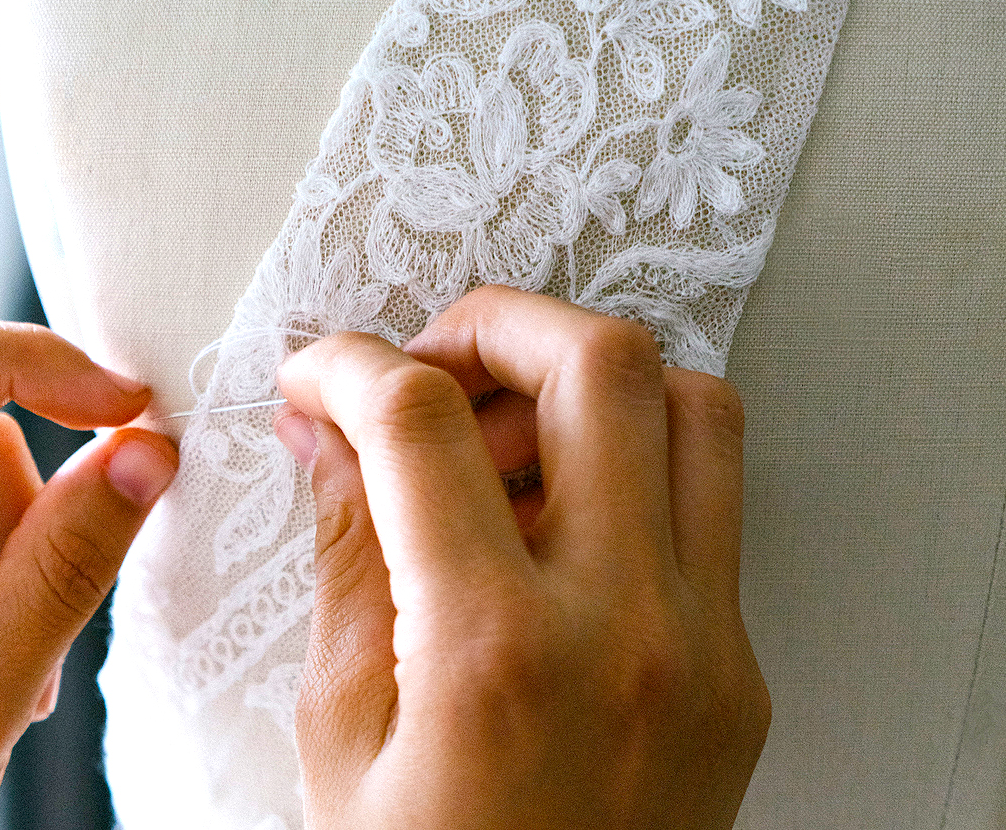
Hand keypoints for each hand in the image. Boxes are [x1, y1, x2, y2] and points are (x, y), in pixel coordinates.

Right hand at [275, 286, 768, 829]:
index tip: (320, 376)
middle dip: (494, 324)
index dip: (350, 368)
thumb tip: (331, 436)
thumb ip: (345, 558)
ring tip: (500, 437)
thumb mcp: (343, 733)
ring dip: (586, 381)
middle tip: (429, 366)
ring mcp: (707, 648)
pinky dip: (632, 459)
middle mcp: (629, 632)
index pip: (421, 425)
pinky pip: (709, 500)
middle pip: (600, 365)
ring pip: (693, 409)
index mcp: (494, 656)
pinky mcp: (739, 667)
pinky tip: (552, 513)